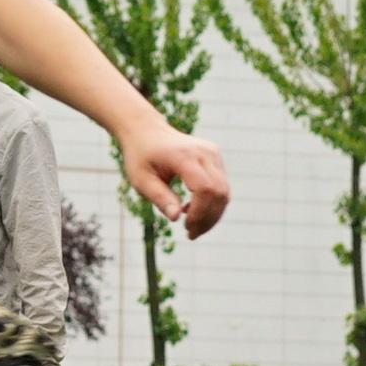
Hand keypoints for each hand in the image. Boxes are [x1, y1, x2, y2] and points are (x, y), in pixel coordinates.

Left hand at [123, 121, 230, 238]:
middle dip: (208, 218)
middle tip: (191, 234)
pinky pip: (221, 185)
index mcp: (184, 156)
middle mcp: (204, 152)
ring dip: (212, 214)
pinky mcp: (215, 157)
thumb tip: (176, 218)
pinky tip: (193, 211)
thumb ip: (160, 198)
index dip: (200, 213)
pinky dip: (212, 203)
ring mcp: (212, 153)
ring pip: (224, 191)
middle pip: (219, 191)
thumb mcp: (142, 180)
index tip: (186, 228)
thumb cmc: (141, 157)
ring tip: (192, 227)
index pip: (204, 188)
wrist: (147, 131)